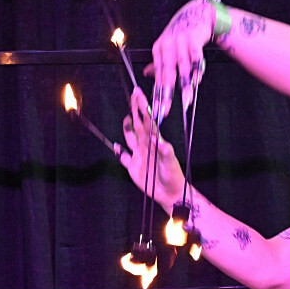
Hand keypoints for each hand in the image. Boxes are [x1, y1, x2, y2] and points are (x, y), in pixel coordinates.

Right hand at [119, 87, 186, 205]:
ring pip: (130, 137)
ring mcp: (138, 155)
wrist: (170, 193)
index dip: (143, 108)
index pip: (148, 120)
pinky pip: (123, 156)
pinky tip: (116, 146)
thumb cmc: (174, 176)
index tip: (139, 95)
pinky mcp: (132, 166)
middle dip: (135, 110)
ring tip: (127, 117)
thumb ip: (164, 150)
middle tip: (133, 96)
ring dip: (128, 127)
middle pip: (138, 124)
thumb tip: (155, 139)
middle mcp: (146, 145)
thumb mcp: (170, 162)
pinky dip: (118, 151)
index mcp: (155, 141)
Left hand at [145, 0, 218, 118]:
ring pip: (182, 68)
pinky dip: (197, 70)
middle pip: (166, 74)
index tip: (156, 111)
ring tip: (185, 102)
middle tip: (165, 111)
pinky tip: (197, 81)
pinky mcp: (193, 39)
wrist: (196, 14)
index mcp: (158, 50)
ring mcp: (180, 42)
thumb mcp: (167, 48)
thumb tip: (148, 75)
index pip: (157, 76)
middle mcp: (167, 46)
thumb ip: (160, 63)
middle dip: (166, 94)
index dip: (157, 95)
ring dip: (184, 86)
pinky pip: (195, 57)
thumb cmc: (181, 35)